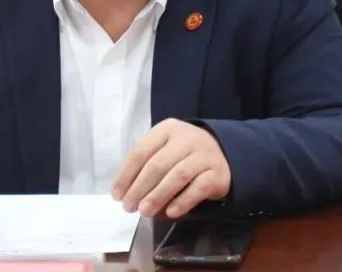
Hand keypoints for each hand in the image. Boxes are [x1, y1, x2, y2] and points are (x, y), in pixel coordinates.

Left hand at [111, 118, 230, 218]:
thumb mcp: (165, 150)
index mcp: (167, 129)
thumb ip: (147, 166)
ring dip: (157, 196)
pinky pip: (198, 189)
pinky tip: (170, 212)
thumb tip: (126, 193)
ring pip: (177, 176)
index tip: (117, 195)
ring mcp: (204, 155)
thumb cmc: (184, 153)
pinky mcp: (218, 173)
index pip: (141, 151)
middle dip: (139, 188)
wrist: (224, 152)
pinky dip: (182, 202)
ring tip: (145, 211)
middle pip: (157, 165)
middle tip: (129, 207)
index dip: (126, 175)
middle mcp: (186, 138)